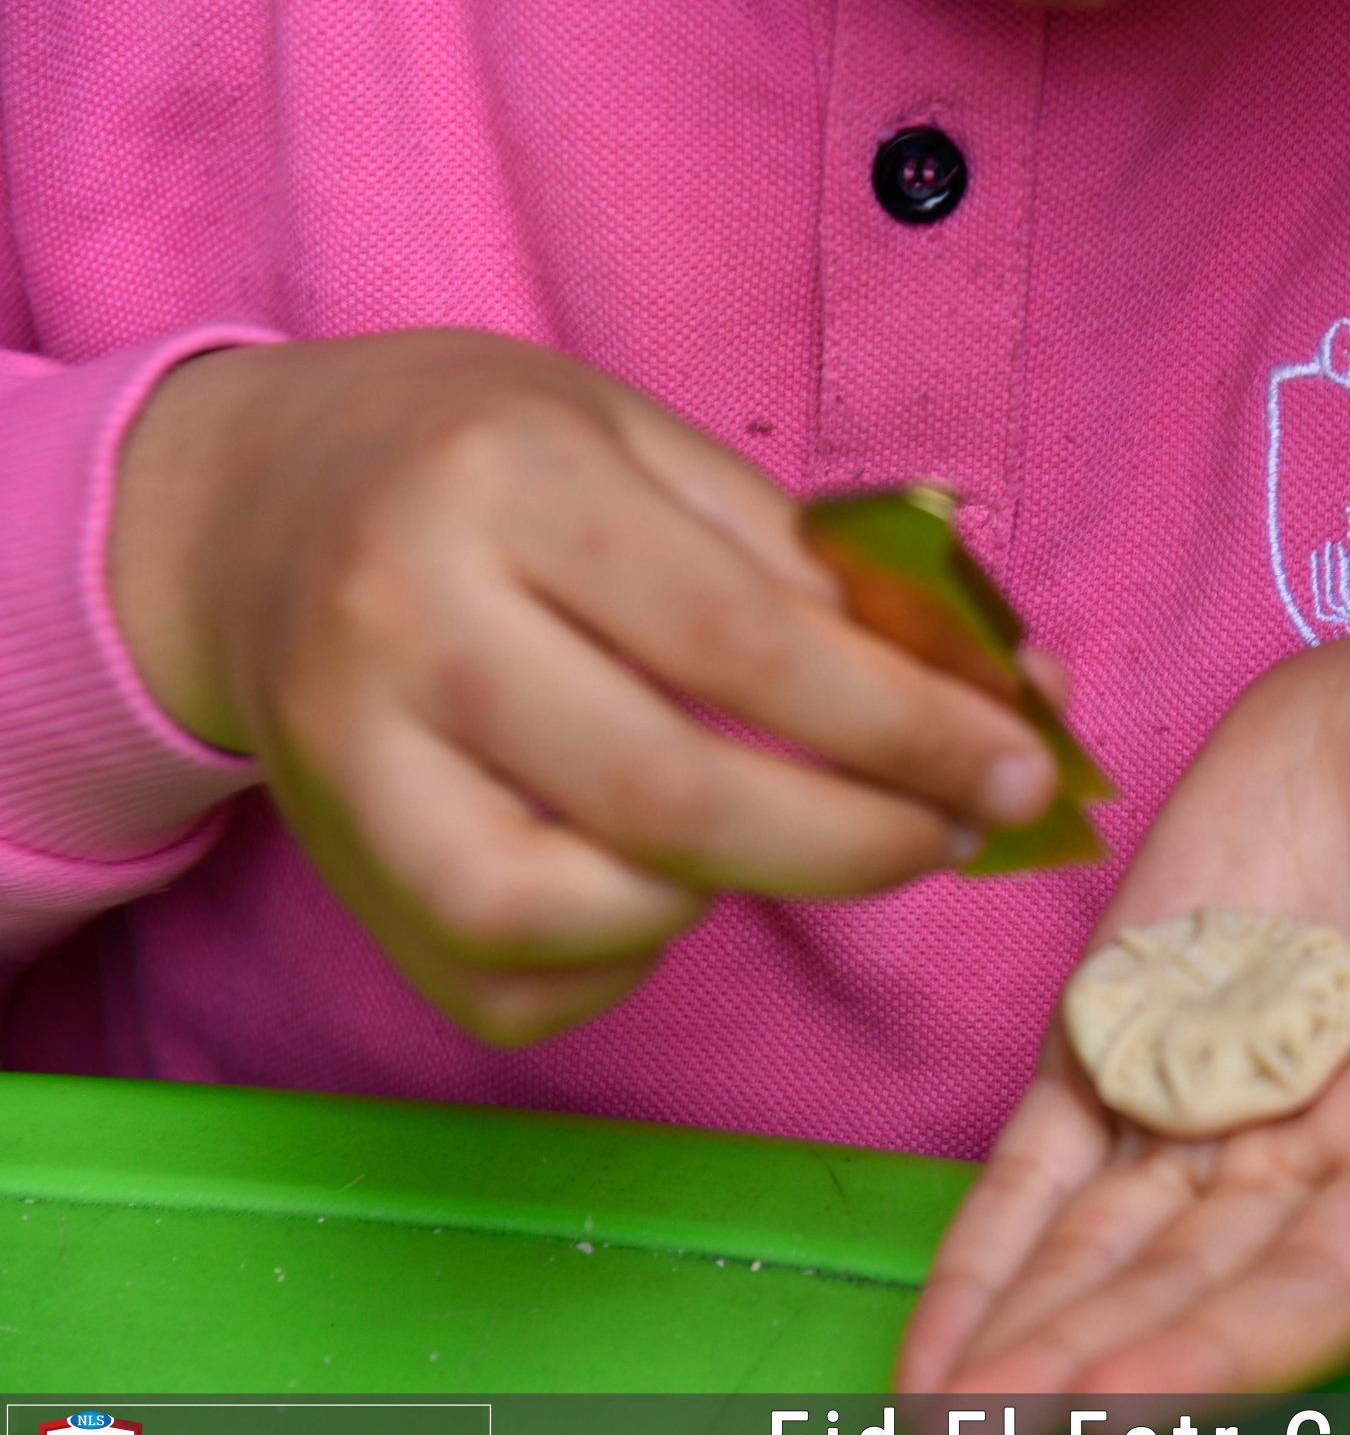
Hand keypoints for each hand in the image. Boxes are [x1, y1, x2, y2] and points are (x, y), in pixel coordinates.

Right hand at [110, 329, 1059, 1042]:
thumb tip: (1014, 687)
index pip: (742, 641)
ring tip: (781, 837)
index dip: (906, 727)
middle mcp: (406, 622)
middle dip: (854, 844)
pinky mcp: (334, 871)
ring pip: (565, 916)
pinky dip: (624, 963)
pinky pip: (508, 987)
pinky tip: (661, 881)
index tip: (1019, 769)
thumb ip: (823, 568)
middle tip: (952, 837)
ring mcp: (349, 762)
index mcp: (510, 482)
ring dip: (723, 902)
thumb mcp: (648, 447)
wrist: (244, 512)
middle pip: (666, 798)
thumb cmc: (486, 465)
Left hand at [898, 612, 1349, 1392]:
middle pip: (1181, 1299)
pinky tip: (928, 1348)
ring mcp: (1214, 1091)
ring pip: (1095, 1253)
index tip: (1104, 1403)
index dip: (1216, 1351)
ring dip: (1007, 1353)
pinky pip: (1043, 1159)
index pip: (1323, 1284)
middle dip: (1068, 1393)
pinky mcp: (1131, 1020)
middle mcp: (1317, 1147)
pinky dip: (985, 1251)